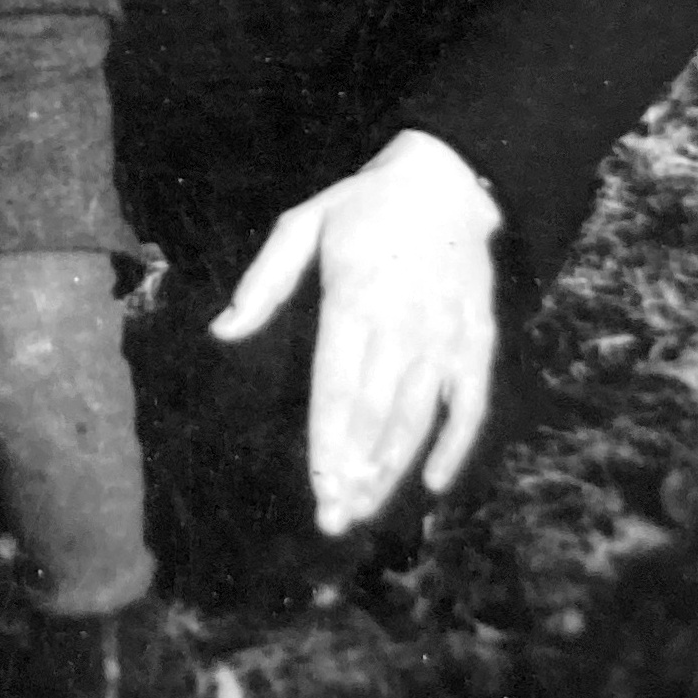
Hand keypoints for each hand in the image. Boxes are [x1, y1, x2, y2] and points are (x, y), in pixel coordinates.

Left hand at [211, 129, 500, 535]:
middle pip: (375, 412)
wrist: (448, 178)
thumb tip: (220, 331)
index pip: (337, 385)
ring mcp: (445, 335)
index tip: (319, 485)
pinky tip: (432, 483)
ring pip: (417, 415)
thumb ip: (264, 281)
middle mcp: (403, 323)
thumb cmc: (364, 206)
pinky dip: (454, 443)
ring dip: (392, 467)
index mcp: (355, 296)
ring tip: (365, 508)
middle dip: (354, 469)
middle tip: (335, 519)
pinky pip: (471, 402)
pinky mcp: (477, 339)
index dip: (329, 441)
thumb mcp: (303, 224)